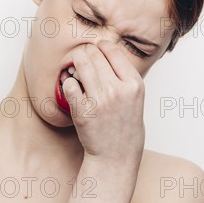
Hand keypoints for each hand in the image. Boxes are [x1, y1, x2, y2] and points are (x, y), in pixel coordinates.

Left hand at [62, 40, 145, 164]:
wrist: (116, 155)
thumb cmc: (125, 124)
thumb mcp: (135, 96)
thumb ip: (123, 74)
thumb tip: (104, 49)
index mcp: (134, 83)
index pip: (112, 49)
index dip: (100, 47)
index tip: (96, 51)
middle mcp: (118, 89)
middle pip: (93, 53)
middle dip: (85, 54)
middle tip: (82, 61)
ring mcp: (100, 100)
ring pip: (80, 63)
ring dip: (75, 64)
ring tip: (75, 70)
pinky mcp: (82, 111)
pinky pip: (68, 84)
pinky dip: (68, 83)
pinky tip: (73, 89)